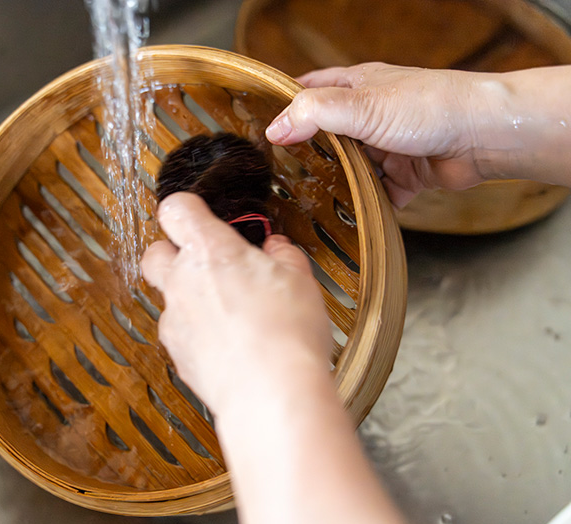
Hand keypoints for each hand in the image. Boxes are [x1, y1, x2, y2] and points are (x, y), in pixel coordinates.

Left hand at [140, 192, 331, 412]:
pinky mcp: (177, 353)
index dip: (185, 208)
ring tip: (227, 309)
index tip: (199, 214)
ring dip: (189, 297)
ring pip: (167, 296)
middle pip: (154, 252)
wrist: (270, 393)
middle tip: (203, 260)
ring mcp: (175, 319)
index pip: (176, 209)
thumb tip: (276, 249)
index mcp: (211, 252)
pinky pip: (179, 332)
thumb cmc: (286, 335)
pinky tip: (227, 341)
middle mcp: (183, 282)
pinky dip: (196, 332)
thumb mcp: (300, 279)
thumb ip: (282, 256)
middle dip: (172, 252)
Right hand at [265, 63, 570, 206]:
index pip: (309, 92)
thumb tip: (275, 129)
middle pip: (326, 135)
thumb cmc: (432, 105)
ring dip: (335, 183)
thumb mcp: (362, 104)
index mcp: (356, 86)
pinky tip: (349, 216)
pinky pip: (377, 194)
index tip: (260, 127)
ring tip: (307, 200)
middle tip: (278, 173)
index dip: (284, 106)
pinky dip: (365, 205)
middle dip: (306, 154)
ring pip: (350, 168)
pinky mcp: (405, 175)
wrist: (485, 135)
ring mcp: (387, 146)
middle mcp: (370, 114)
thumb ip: (314, 114)